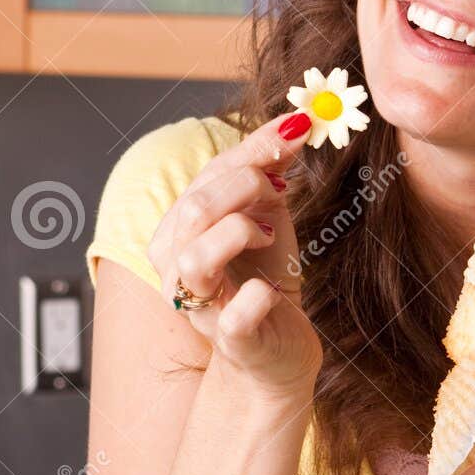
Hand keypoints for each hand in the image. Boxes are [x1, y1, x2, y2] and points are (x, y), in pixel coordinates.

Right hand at [147, 111, 321, 395]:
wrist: (277, 352)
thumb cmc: (265, 282)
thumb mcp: (267, 220)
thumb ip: (270, 174)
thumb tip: (294, 121)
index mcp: (180, 230)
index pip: (207, 176)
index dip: (254, 147)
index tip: (298, 126)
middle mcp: (176, 267)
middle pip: (197, 207)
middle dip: (246, 185)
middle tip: (281, 190)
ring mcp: (201, 307)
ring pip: (196, 256)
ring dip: (242, 232)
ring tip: (269, 236)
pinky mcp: (231, 341)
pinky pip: (234, 315)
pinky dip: (257, 298)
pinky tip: (272, 292)